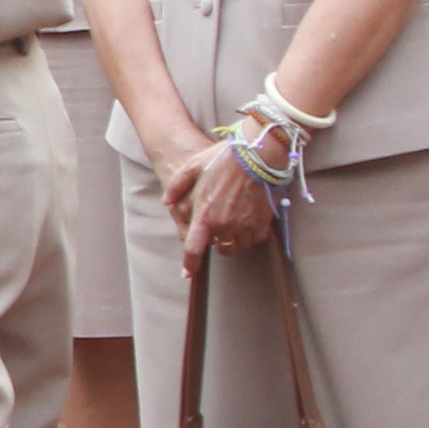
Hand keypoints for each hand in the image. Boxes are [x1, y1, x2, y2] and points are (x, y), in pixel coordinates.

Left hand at [176, 140, 274, 259]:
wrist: (258, 154)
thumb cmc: (224, 158)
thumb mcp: (194, 166)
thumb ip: (177, 186)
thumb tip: (167, 202)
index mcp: (205, 214)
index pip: (194, 248)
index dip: (190, 264)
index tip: (188, 273)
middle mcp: (223, 225)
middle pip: (219, 247)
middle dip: (218, 240)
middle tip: (221, 224)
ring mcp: (244, 226)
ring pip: (238, 245)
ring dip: (235, 239)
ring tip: (237, 221)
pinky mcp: (262, 224)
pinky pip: (255, 239)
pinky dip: (252, 234)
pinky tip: (251, 220)